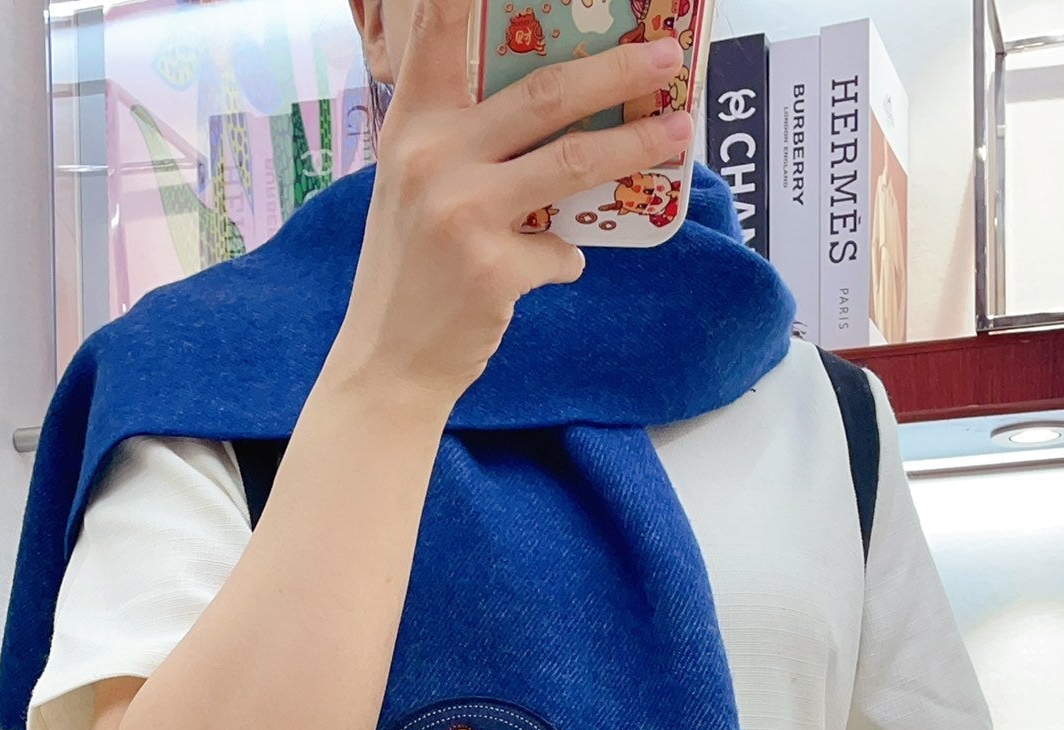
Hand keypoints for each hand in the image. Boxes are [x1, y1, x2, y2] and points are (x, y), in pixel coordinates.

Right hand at [330, 0, 693, 410]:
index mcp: (411, 125)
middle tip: (666, 58)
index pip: (438, 30)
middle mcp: (431, 157)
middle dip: (616, 70)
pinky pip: (561, 251)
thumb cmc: (410, 270)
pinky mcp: (491, 269)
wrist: (387, 362)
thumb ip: (463, 142)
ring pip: (572, 162)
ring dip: (635, 146)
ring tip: (676, 133)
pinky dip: (567, 259)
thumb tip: (554, 109)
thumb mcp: (415, 187)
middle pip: (544, 93)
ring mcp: (461, 213)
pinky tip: (554, 266)